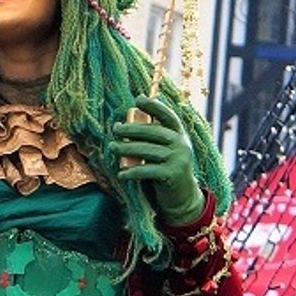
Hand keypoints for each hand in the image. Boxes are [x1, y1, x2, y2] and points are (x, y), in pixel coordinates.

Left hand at [112, 95, 204, 225]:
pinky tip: (121, 173)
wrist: (182, 197)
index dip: (154, 106)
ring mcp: (178, 159)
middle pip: (153, 131)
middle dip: (132, 129)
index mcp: (179, 135)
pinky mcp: (172, 174)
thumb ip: (152, 138)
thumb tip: (125, 124)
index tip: (138, 99)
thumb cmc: (166, 169)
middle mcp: (181, 144)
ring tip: (113, 148)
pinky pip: (147, 170)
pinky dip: (132, 171)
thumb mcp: (164, 151)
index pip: (167, 116)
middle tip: (115, 129)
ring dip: (127, 149)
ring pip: (148, 150)